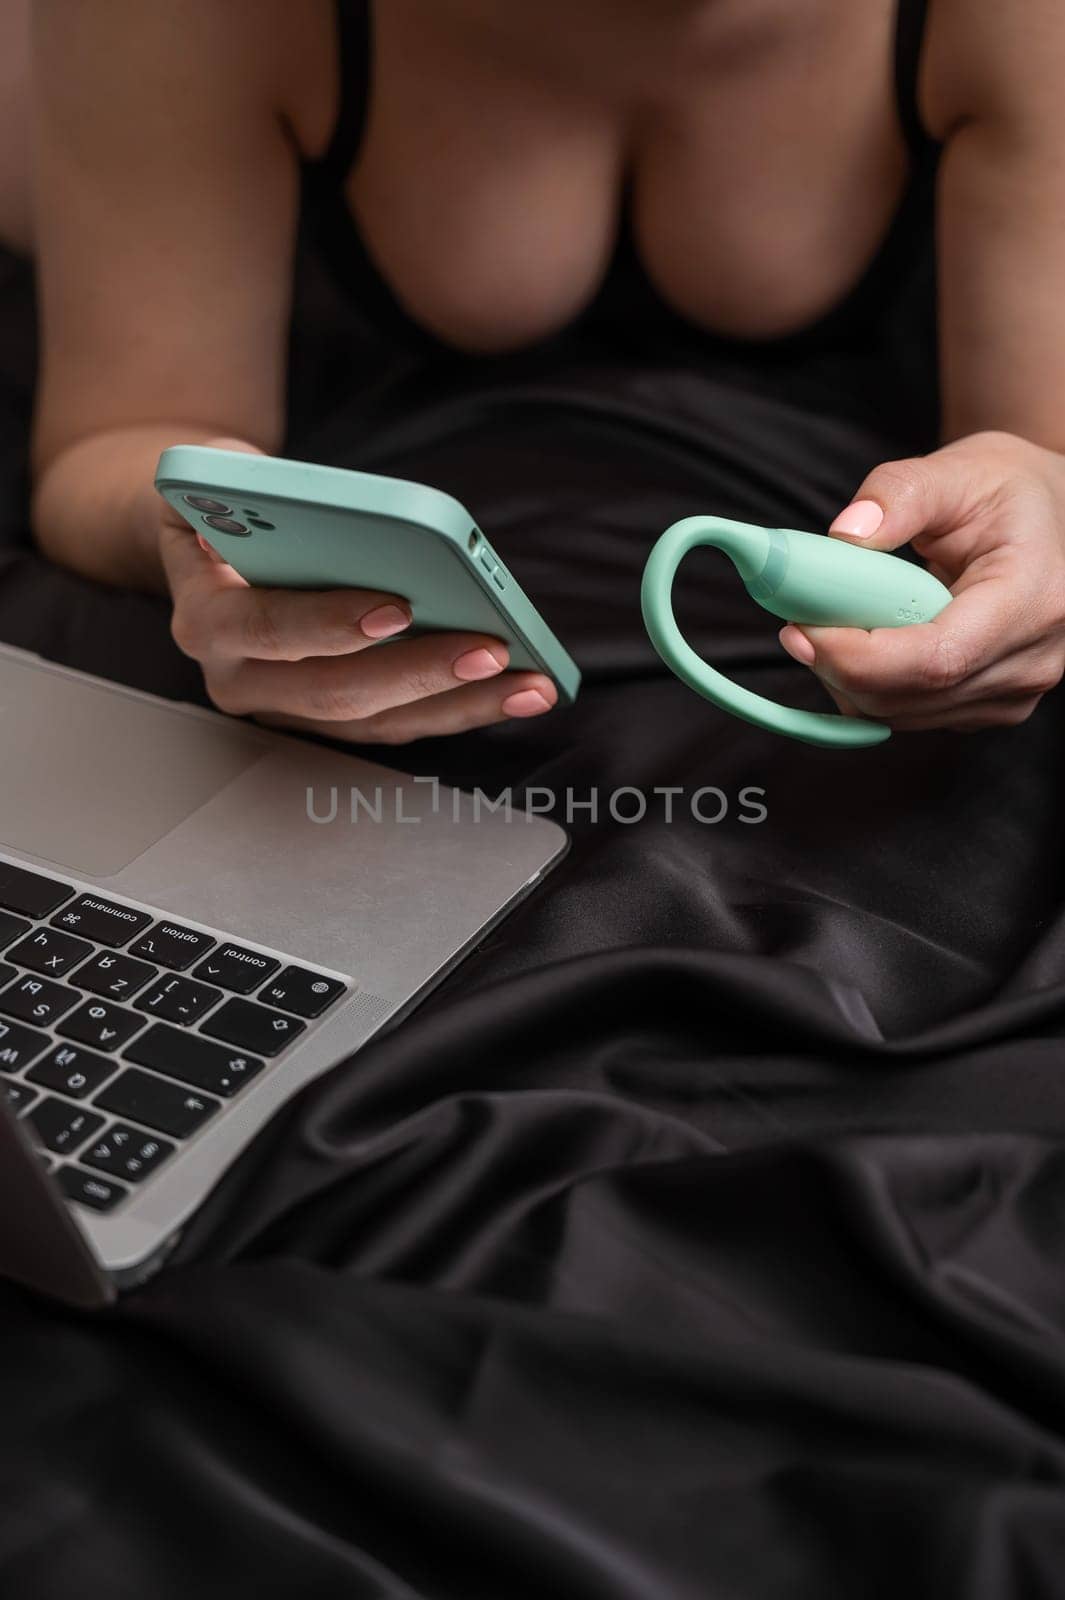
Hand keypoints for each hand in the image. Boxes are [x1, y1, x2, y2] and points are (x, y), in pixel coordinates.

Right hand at [158, 440, 557, 741]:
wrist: (208, 546)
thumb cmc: (228, 505)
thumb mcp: (220, 477)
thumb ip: (253, 486)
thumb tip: (332, 503)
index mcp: (207, 619)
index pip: (268, 629)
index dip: (330, 623)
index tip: (398, 608)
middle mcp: (238, 678)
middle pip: (334, 691)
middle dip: (420, 672)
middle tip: (490, 649)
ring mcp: (284, 709)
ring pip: (376, 721)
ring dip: (459, 704)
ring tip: (527, 682)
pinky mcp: (329, 721)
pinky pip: (399, 722)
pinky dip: (460, 708)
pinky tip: (516, 690)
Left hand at [778, 431, 1064, 730]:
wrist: (1049, 519)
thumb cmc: (1010, 492)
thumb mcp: (958, 471)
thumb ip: (898, 494)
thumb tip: (845, 534)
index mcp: (1033, 599)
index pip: (936, 658)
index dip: (859, 657)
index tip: (801, 630)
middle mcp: (1033, 659)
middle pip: (912, 696)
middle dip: (839, 668)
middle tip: (796, 624)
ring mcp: (1015, 693)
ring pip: (904, 715)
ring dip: (849, 680)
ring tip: (831, 625)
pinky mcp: (990, 706)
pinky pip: (912, 714)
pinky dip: (871, 687)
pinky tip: (863, 644)